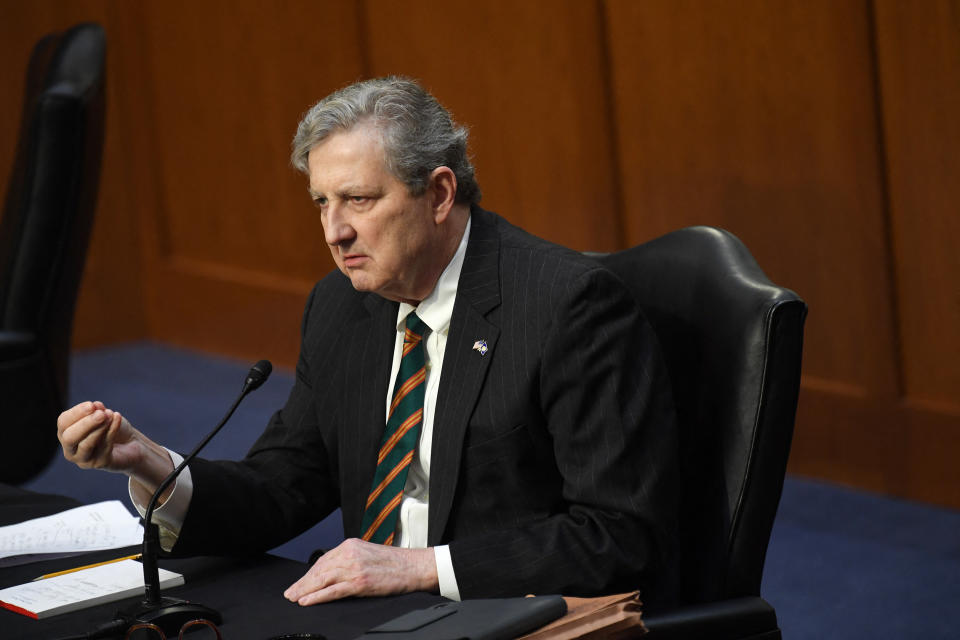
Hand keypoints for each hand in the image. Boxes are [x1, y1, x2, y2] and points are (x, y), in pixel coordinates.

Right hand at [57, 401, 173, 497]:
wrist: (131, 443)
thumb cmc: (112, 428)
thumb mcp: (104, 415)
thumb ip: (98, 411)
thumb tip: (96, 406)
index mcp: (66, 434)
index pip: (63, 423)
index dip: (76, 413)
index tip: (92, 405)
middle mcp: (71, 450)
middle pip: (69, 438)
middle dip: (85, 424)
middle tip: (100, 414)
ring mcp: (84, 460)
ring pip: (86, 445)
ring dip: (99, 428)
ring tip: (110, 415)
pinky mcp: (101, 463)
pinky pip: (105, 447)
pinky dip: (112, 430)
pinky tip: (118, 417)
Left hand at [283, 538, 438, 605]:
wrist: (414, 567)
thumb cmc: (395, 562)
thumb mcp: (368, 553)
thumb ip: (351, 559)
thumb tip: (333, 572)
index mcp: (351, 545)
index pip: (323, 560)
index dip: (309, 574)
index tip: (300, 582)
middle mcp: (350, 554)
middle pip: (319, 570)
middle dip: (303, 583)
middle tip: (290, 593)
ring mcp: (354, 568)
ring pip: (322, 580)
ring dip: (305, 590)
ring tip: (295, 598)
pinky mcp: (360, 582)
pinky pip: (333, 591)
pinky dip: (318, 597)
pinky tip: (308, 601)